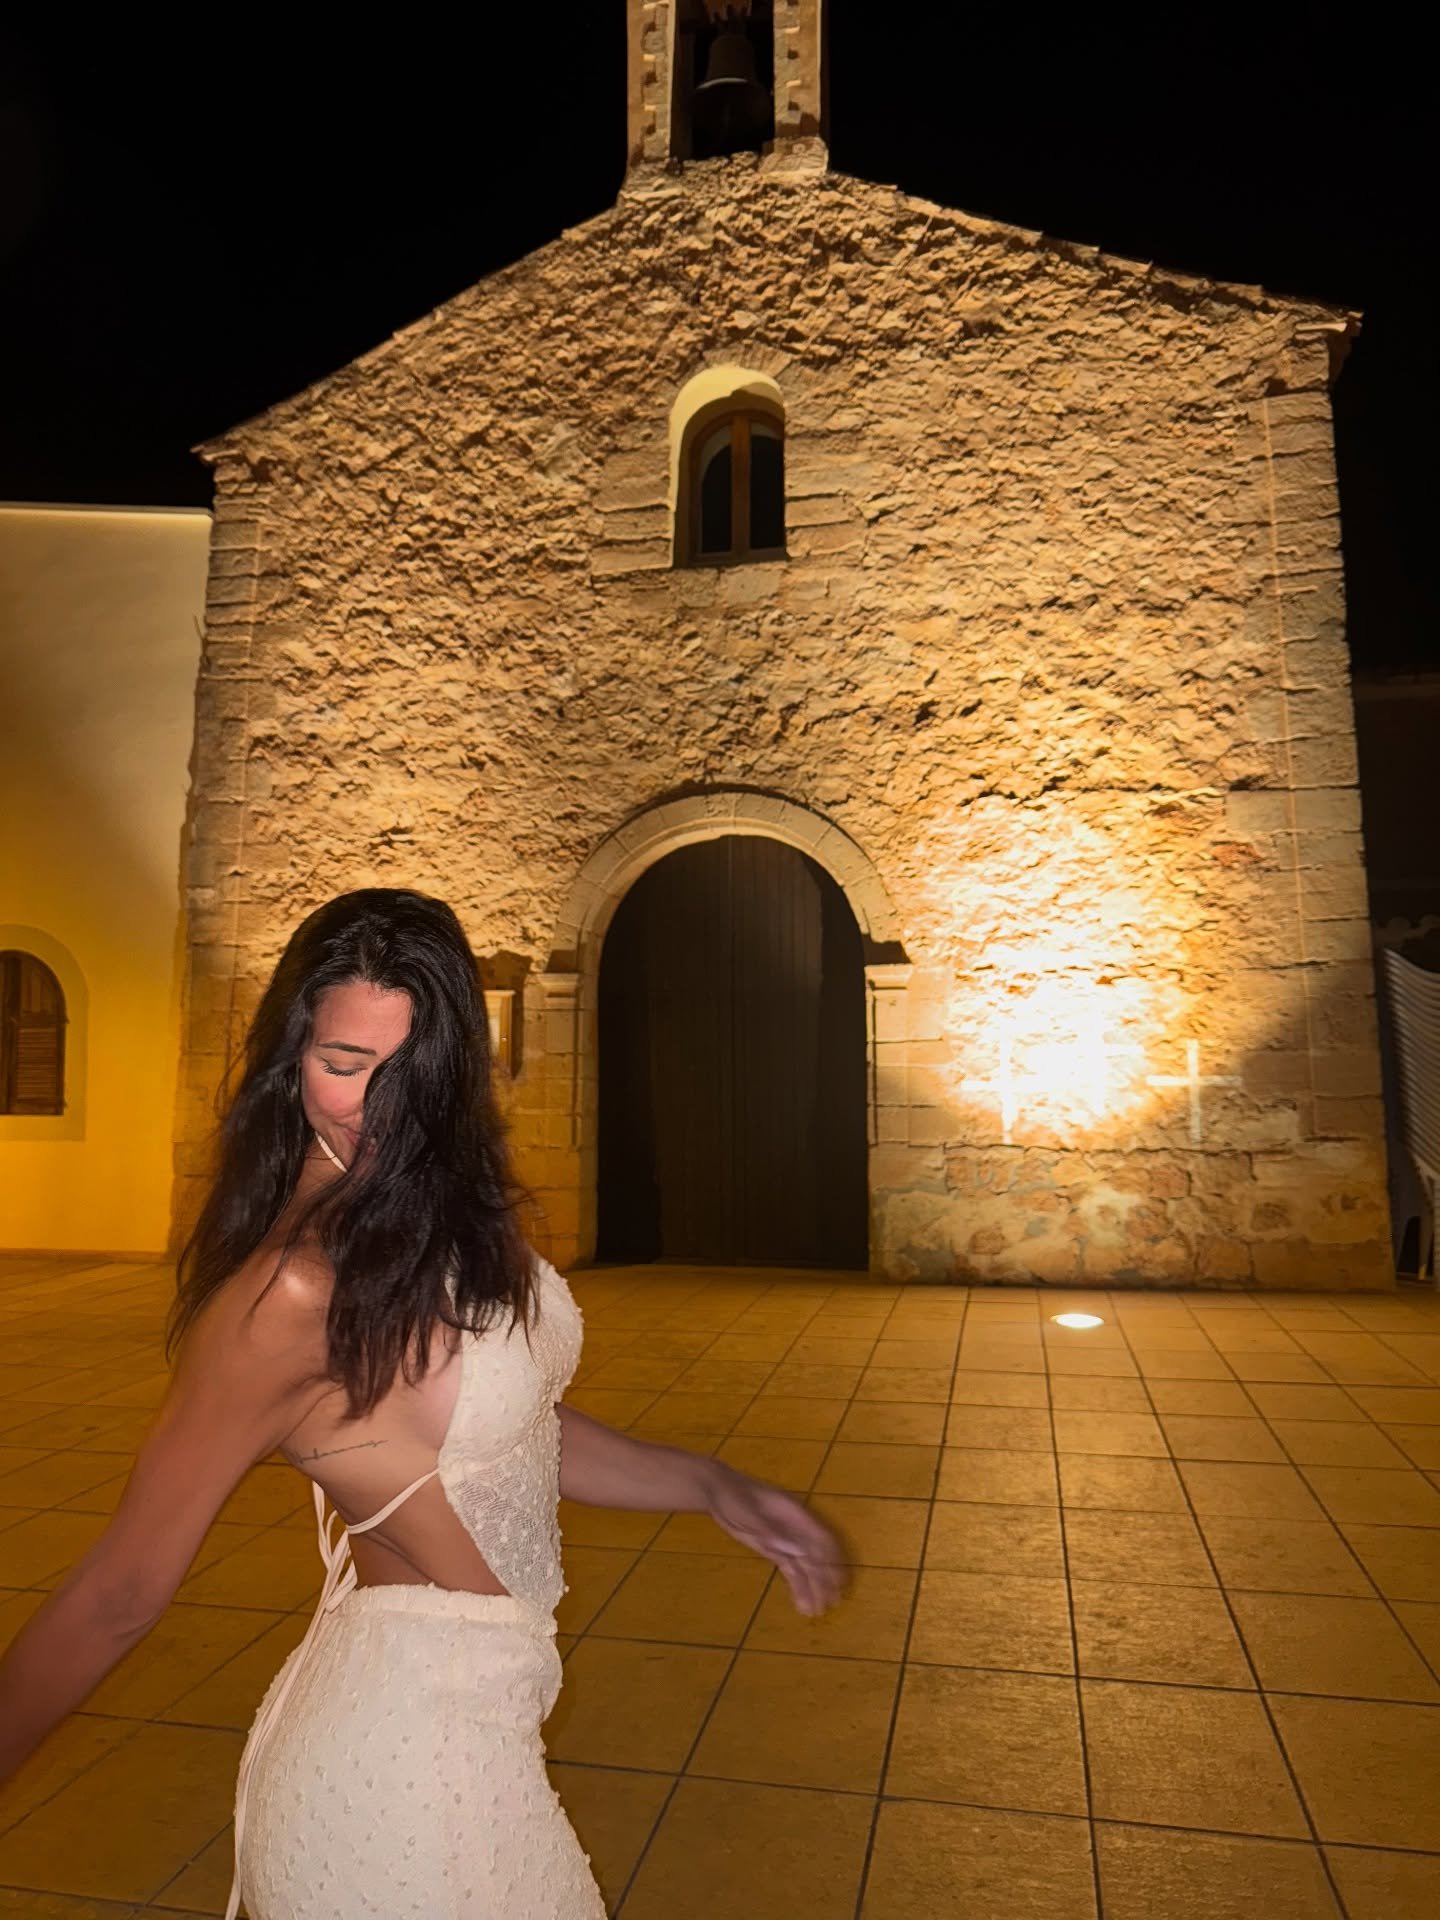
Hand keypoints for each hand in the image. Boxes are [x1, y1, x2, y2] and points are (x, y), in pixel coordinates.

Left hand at [705, 1464, 848, 1616]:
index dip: (833, 1558)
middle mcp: (795, 1528)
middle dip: (824, 1579)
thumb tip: (799, 1551)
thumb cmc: (734, 1496)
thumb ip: (771, 1532)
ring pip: (804, 1566)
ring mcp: (783, 1540)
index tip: (841, 1580)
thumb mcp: (749, 1513)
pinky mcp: (772, 1549)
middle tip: (832, 1603)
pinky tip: (801, 1602)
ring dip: (812, 1587)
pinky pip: (789, 1569)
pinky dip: (796, 1585)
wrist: (716, 1491)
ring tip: (817, 1610)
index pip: (821, 1538)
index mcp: (795, 1514)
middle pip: (815, 1555)